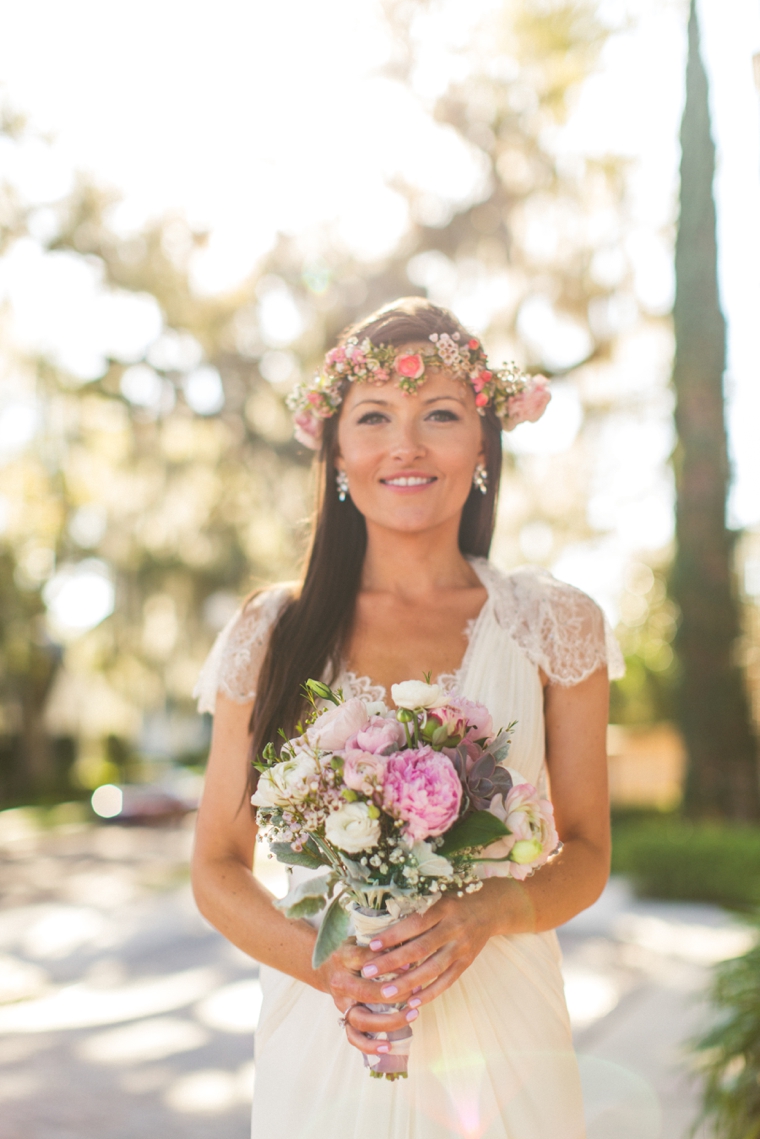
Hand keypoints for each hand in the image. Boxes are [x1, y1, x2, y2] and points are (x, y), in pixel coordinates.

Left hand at [314, 885, 505, 1056]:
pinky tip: (412, 1002)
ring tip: (385, 993)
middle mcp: (454, 927)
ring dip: (408, 982)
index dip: (393, 935)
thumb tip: (382, 927)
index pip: (415, 923)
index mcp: (443, 907)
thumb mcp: (438, 896)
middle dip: (392, 962)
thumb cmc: (455, 900)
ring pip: (433, 969)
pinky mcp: (467, 962)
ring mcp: (462, 947)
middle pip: (420, 948)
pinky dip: (430, 993)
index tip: (371, 945)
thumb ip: (416, 910)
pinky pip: (447, 981)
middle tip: (369, 972)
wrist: (491, 908)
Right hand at [315, 938, 419, 1057]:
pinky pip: (353, 1037)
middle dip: (394, 994)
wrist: (325, 966)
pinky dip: (369, 1046)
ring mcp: (341, 1003)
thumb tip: (411, 943)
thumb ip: (382, 943)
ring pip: (361, 1019)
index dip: (388, 963)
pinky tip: (389, 1046)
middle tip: (417, 991)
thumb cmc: (353, 950)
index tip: (409, 965)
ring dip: (389, 1021)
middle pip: (365, 992)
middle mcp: (340, 982)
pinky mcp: (343, 1018)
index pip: (365, 960)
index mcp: (344, 957)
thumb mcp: (362, 939)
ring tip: (413, 1014)